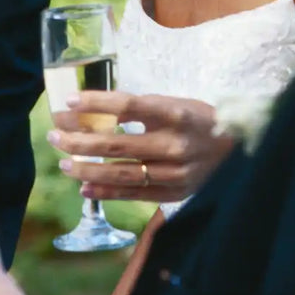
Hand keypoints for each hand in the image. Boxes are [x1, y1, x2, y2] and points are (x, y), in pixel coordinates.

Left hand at [51, 91, 233, 202]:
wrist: (239, 148)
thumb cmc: (197, 119)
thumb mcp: (172, 103)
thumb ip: (138, 108)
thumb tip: (89, 109)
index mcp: (174, 113)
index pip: (128, 106)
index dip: (96, 103)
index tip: (69, 100)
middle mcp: (174, 144)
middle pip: (117, 143)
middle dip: (80, 140)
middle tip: (54, 134)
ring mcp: (175, 172)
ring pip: (122, 173)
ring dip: (87, 169)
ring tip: (64, 163)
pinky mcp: (175, 193)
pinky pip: (135, 194)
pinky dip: (107, 192)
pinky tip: (84, 188)